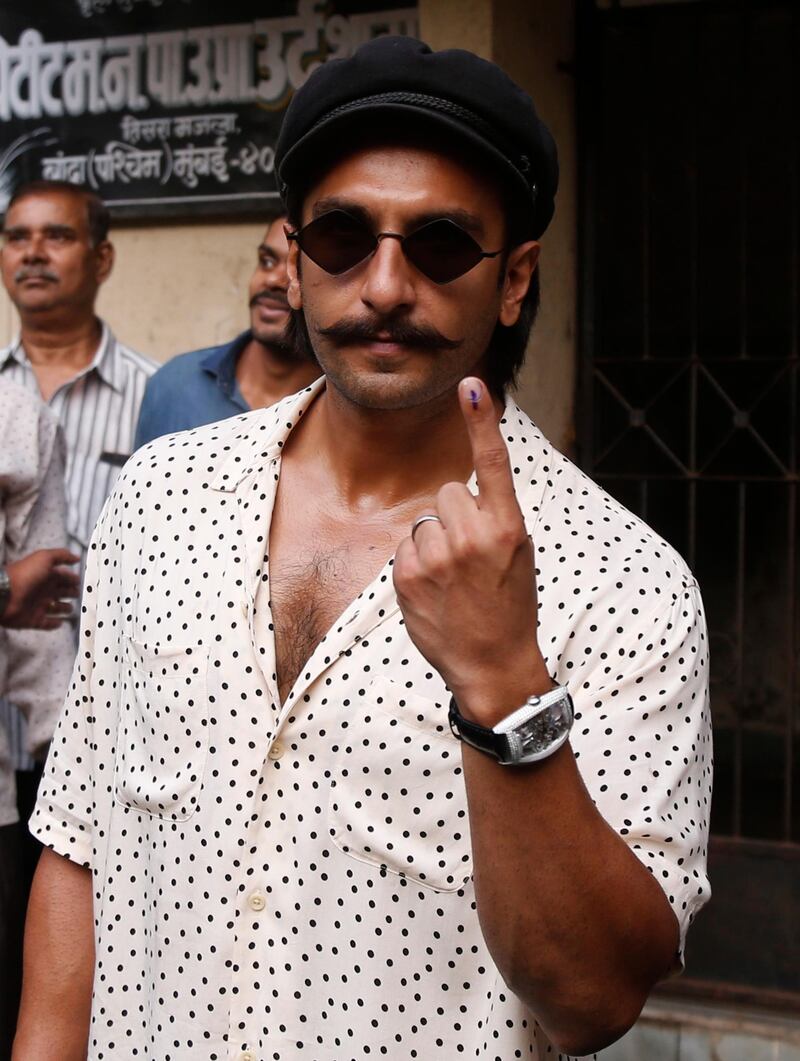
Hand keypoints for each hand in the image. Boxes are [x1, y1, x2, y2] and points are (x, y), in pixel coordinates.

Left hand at [3, 549, 79, 629]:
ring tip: (70, 608)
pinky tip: (60, 622)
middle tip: (78, 594)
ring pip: (55, 608)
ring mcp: (38, 605)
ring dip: (64, 608)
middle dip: (70, 592)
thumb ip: (61, 556)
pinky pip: (46, 623)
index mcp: (45, 576)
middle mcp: (42, 590)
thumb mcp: (44, 558)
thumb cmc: (25, 574)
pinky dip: (53, 624)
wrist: (5, 594)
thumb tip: (76, 557)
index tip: (79, 580)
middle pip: (60, 592)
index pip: (62, 577)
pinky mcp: (34, 619)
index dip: (71, 578)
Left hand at [393, 377, 548, 724]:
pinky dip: (418, 564)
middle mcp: (473, 537)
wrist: (492, 665)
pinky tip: (436, 591)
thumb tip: (462, 492)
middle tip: (472, 554)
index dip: (482, 420)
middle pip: (448, 490)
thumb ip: (495, 517)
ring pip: (425, 519)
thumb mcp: (519, 555)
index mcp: (509, 528)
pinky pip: (407, 546)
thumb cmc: (510, 604)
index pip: (494, 463)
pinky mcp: (408, 576)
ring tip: (455, 578)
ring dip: (435, 540)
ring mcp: (438, 557)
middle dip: (456, 514)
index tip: (471, 384)